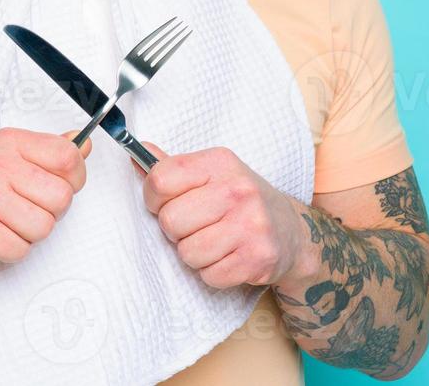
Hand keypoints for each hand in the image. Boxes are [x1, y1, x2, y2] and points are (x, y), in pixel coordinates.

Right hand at [0, 127, 89, 267]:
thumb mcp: (15, 160)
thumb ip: (52, 152)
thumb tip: (84, 142)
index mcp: (9, 142)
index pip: (67, 156)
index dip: (74, 178)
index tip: (56, 184)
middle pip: (61, 197)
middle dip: (50, 211)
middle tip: (24, 208)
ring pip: (44, 227)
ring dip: (31, 233)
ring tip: (8, 222)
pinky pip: (21, 249)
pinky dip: (13, 250)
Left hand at [138, 143, 311, 288]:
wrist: (292, 232)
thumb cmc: (241, 201)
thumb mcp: (211, 174)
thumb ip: (172, 167)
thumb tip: (136, 152)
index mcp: (219, 163)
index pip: (161, 179)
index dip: (153, 198)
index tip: (165, 203)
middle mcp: (237, 190)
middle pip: (170, 220)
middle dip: (175, 230)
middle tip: (195, 227)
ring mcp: (251, 225)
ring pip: (188, 252)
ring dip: (193, 254)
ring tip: (212, 242)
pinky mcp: (258, 258)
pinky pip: (209, 275)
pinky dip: (212, 273)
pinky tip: (228, 257)